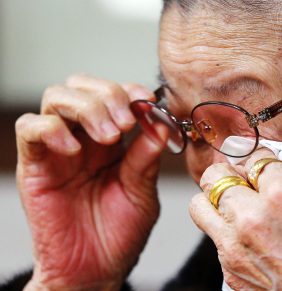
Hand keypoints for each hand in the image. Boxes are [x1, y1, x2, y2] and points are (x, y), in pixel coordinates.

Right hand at [16, 74, 162, 289]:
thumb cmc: (119, 235)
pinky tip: (74, 149)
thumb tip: (160, 124)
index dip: (129, 90)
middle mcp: (83, 140)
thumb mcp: (141, 193)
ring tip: (109, 136)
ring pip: (56, 98)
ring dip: (86, 107)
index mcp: (112, 143)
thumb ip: (146, 158)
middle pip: (82, 87)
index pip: (114, 96)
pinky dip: (52, 128)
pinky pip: (30, 129)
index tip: (146, 99)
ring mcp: (57, 150)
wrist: (94, 271)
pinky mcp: (34, 166)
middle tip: (125, 123)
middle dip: (107, 94)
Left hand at [190, 150, 281, 289]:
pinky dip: (225, 233)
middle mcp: (254, 215)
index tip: (262, 165)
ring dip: (215, 200)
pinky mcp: (230, 270)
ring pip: (199, 204)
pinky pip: (213, 239)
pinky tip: (248, 239)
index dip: (260, 159)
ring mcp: (236, 245)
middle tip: (243, 181)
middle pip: (216, 174)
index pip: (254, 157)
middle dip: (230, 174)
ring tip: (233, 206)